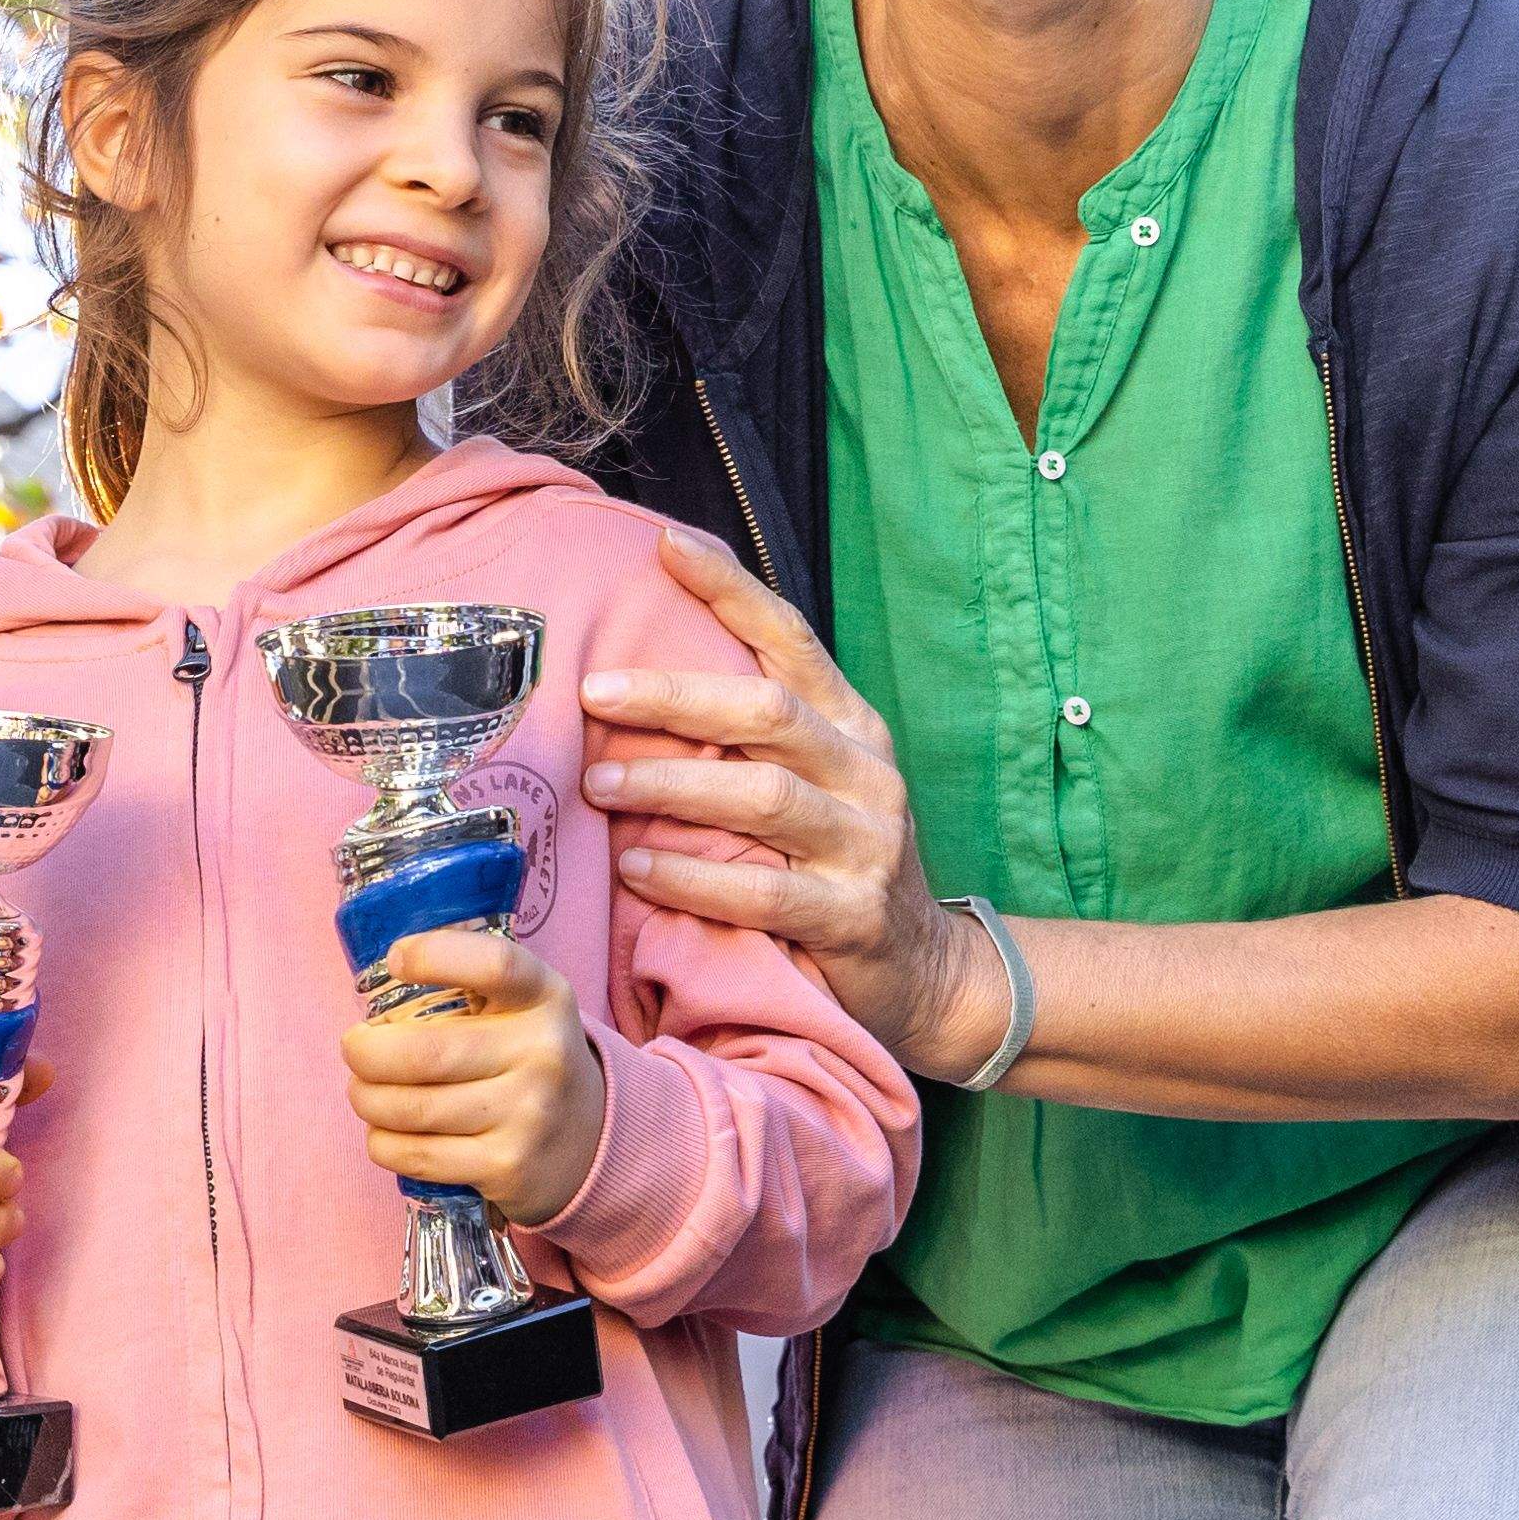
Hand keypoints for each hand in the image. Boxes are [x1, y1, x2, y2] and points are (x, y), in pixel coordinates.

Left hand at [347, 927, 607, 1231]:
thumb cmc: (528, 1058)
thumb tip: (379, 991)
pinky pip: (416, 1155)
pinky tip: (383, 1132)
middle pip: (426, 1053)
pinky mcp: (506, 1166)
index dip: (435, 956)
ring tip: (362, 1091)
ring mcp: (528, 1115)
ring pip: (411, 1109)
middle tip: (353, 1049)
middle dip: (365, 1054)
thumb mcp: (524, 1007)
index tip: (396, 961)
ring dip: (365, 1100)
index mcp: (546, 998)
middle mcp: (543, 1054)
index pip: (494, 965)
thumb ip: (468, 987)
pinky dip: (382, 1142)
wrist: (589, 1138)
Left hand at [573, 530, 953, 1066]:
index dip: (730, 590)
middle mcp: (867, 772)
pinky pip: (764, 889)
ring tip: (600, 783)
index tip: (663, 547)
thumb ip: (753, 741)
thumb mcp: (816, 785)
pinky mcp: (853, 916)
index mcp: (853, 727)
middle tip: (594, 692)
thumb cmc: (839, 865)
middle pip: (768, 711)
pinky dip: (694, 875)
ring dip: (672, 784)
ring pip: (764, 796)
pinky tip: (639, 868)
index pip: (791, 639)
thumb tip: (638, 683)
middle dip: (675, 697)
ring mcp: (867, 844)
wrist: (924, 973)